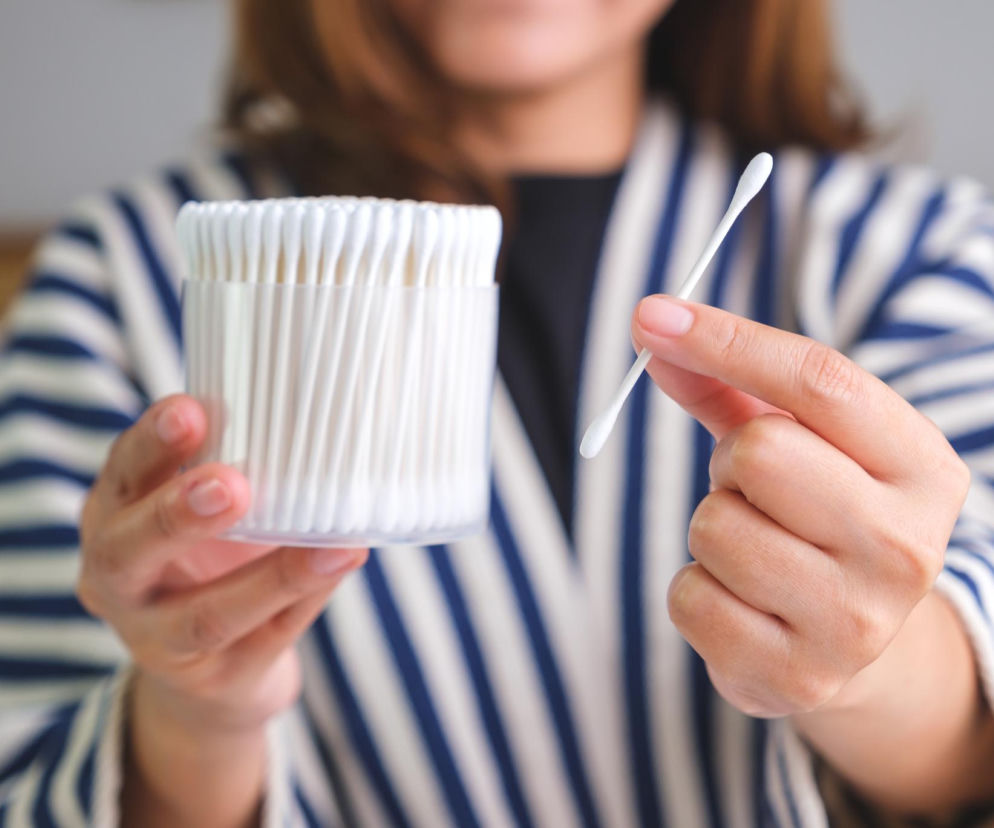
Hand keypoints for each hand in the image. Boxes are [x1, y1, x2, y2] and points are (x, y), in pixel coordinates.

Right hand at [76, 394, 365, 824]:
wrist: (208, 679)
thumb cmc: (210, 566)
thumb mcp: (200, 516)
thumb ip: (234, 470)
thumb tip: (317, 411)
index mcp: (115, 520)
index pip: (120, 477)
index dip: (150, 446)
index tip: (189, 410)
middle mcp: (120, 584)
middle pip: (127, 552)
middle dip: (176, 515)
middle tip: (229, 484)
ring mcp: (160, 643)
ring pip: (205, 616)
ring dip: (269, 577)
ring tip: (328, 544)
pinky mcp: (217, 681)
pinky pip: (265, 641)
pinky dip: (308, 600)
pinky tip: (344, 564)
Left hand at [632, 295, 969, 717]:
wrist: (857, 644)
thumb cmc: (819, 518)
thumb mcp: (804, 443)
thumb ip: (730, 385)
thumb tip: (652, 327)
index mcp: (922, 470)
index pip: (820, 381)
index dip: (726, 339)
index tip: (651, 315)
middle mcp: (905, 547)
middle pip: (758, 452)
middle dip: (731, 462)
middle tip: (754, 489)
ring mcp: (855, 621)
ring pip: (714, 525)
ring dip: (713, 526)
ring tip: (756, 547)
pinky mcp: (798, 676)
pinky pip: (689, 596)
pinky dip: (696, 589)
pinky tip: (741, 600)